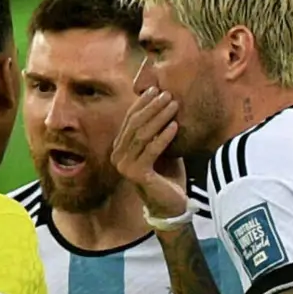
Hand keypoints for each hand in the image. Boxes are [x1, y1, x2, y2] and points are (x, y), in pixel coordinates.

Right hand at [112, 88, 187, 218]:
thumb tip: (164, 100)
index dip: (142, 103)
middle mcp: (118, 156)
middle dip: (152, 107)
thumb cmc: (167, 175)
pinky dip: (163, 137)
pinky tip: (174, 126)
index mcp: (120, 147)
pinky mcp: (136, 175)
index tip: (156, 89)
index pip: (129, 119)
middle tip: (167, 95)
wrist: (171, 205)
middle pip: (134, 125)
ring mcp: (124, 166)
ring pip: (142, 135)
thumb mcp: (162, 147)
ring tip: (173, 106)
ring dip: (159, 118)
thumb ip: (158, 129)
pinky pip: (150, 151)